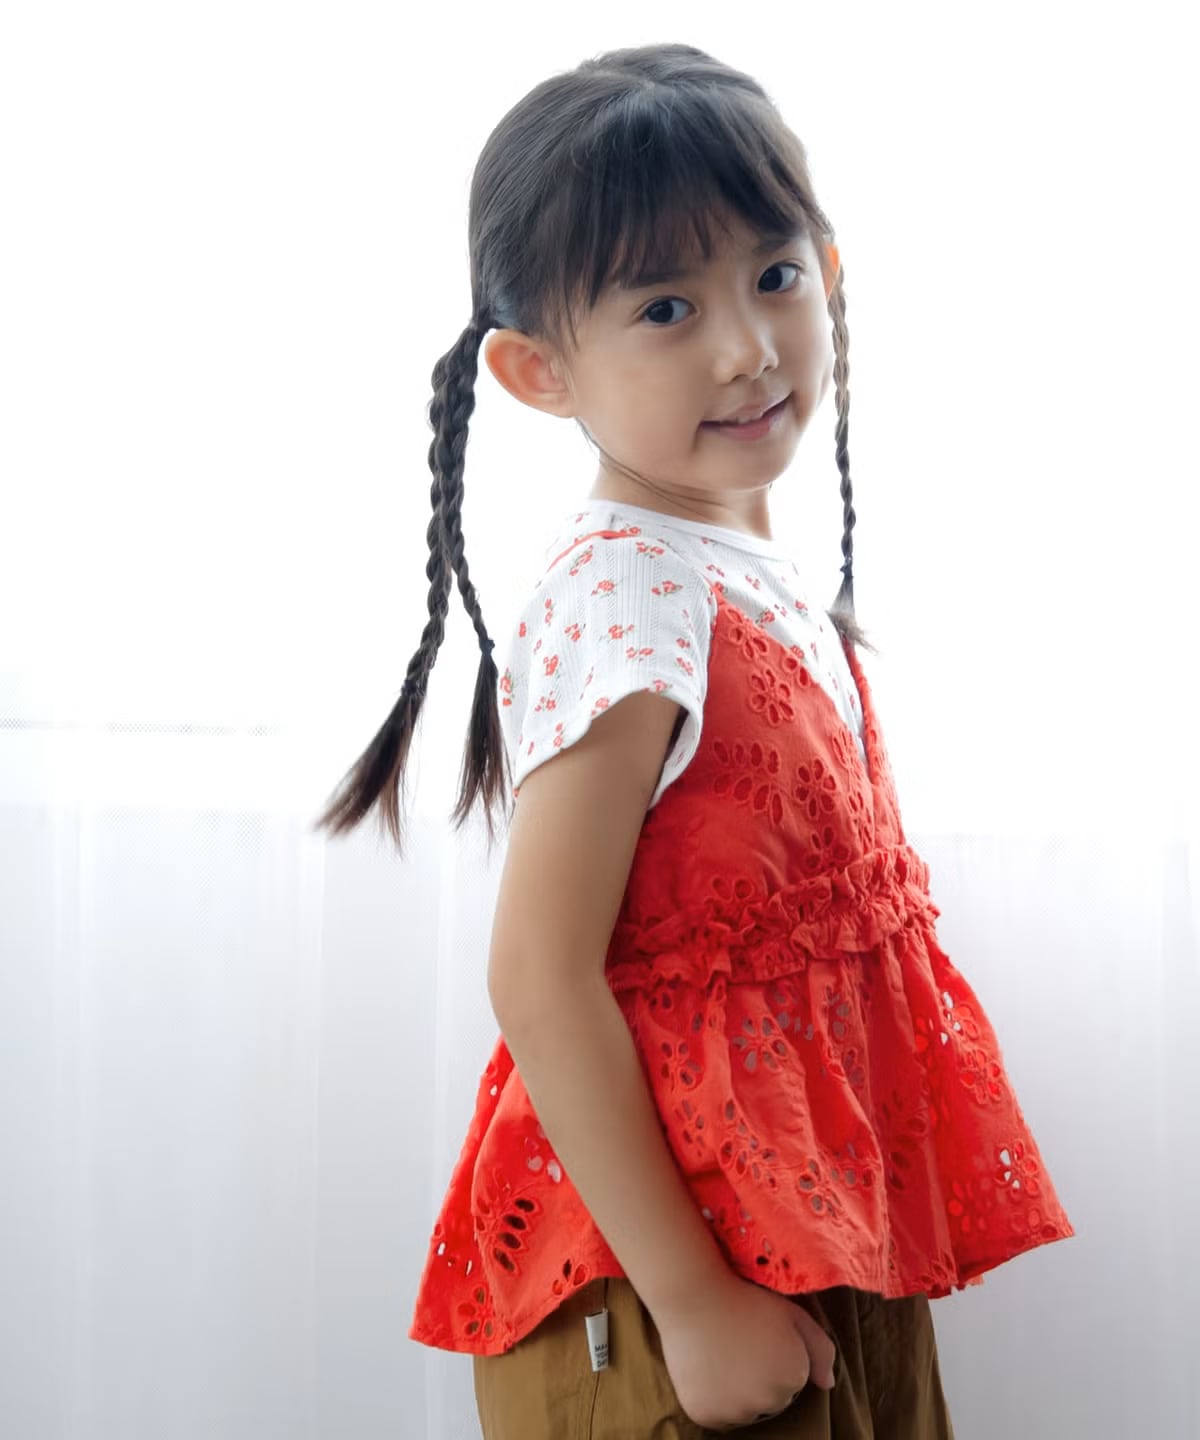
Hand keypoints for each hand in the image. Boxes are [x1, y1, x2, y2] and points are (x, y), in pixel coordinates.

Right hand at [653, 1271, 836, 1430]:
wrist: (695, 1296)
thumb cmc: (746, 1299)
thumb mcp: (793, 1314)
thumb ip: (820, 1349)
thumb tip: (828, 1384)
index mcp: (793, 1377)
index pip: (793, 1381)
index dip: (777, 1355)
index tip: (761, 1334)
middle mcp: (768, 1401)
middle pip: (769, 1399)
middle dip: (760, 1377)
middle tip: (740, 1343)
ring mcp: (736, 1412)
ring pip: (744, 1410)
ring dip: (738, 1392)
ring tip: (723, 1354)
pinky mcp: (707, 1416)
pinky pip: (718, 1416)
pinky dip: (714, 1400)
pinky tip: (708, 1369)